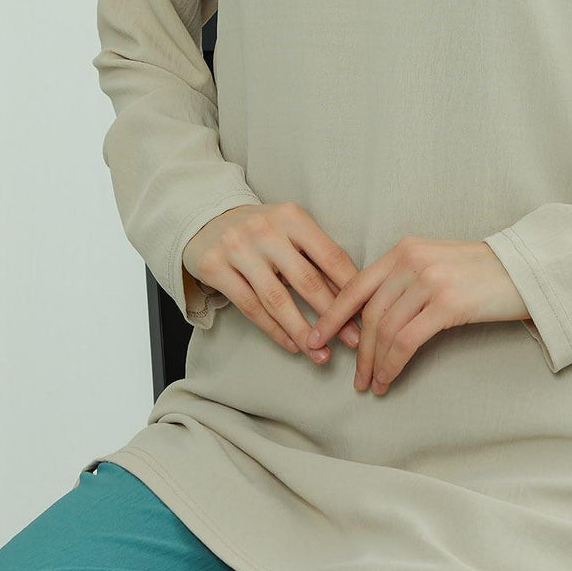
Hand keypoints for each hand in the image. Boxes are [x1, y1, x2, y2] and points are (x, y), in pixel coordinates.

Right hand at [182, 202, 363, 363]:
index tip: (366, 314)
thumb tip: (351, 297)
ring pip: (277, 299)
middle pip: (306, 280)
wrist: (206, 219)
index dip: (350, 288)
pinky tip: (292, 345)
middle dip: (332, 315)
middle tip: (352, 341)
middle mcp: (265, 229)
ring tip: (322, 354)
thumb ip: (316, 259)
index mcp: (292, 216)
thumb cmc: (261, 230)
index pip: (330, 255)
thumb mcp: (290, 232)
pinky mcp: (214, 267)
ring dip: (302, 331)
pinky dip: (274, 330)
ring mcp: (238, 248)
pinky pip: (250, 307)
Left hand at [305, 237, 530, 394]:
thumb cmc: (481, 273)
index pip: (356, 284)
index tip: (316, 337)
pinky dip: (393, 364)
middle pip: (370, 312)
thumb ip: (404, 279)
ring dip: (375, 363)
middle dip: (357, 350)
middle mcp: (412, 261)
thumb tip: (373, 315)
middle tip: (354, 377)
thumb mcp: (435, 263)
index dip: (332, 314)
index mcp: (404, 250)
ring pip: (386, 329)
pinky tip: (390, 378)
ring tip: (372, 384)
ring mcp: (430, 281)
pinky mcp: (448, 304)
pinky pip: (407, 341)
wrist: (527, 270)